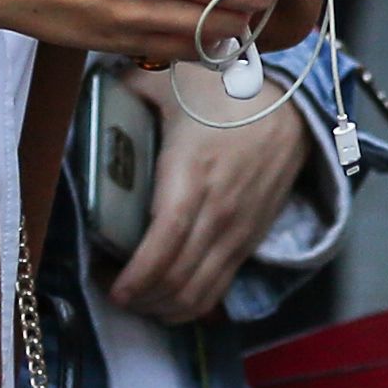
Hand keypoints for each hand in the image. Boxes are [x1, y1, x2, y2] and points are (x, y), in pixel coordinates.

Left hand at [107, 67, 318, 318]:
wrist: (295, 107)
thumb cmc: (227, 93)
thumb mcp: (174, 79)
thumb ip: (128, 86)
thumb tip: (92, 91)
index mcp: (192, 175)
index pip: (165, 241)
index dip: (137, 275)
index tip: (110, 285)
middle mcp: (217, 213)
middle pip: (178, 278)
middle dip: (140, 298)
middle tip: (111, 290)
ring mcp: (238, 232)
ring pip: (199, 293)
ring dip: (163, 307)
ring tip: (136, 299)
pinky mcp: (251, 242)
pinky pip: (219, 289)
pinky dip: (190, 305)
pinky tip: (167, 300)